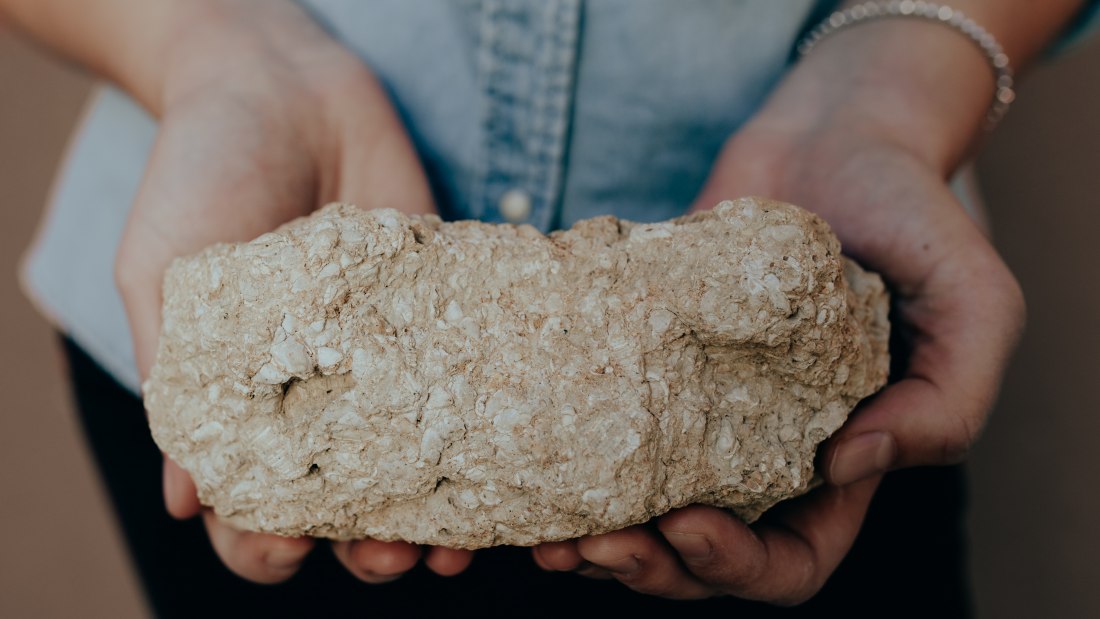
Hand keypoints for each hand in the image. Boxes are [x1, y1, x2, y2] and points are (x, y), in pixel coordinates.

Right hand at [114, 1, 471, 583]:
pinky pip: (468, 388)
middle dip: (367, 547)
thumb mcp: (162, 275)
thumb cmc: (200, 174)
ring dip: (438, 514)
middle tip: (395, 553)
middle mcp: (319, 395)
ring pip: (417, 465)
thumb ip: (175, 378)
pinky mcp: (440, 317)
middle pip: (345, 504)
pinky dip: (488, 432)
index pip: (250, 506)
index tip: (290, 550)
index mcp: (239, 400)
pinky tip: (507, 457)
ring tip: (458, 538)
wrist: (284, 89)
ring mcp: (386, 362)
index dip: (266, 545)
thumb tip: (185, 499)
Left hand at [532, 67, 1023, 602]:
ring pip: (638, 504)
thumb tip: (848, 468)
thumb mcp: (975, 304)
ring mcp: (697, 405)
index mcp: (838, 463)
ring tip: (550, 534)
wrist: (833, 131)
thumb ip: (949, 403)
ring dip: (594, 533)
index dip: (737, 566)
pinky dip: (566, 457)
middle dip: (647, 565)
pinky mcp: (648, 357)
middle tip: (594, 545)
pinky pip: (600, 423)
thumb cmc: (911, 211)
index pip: (789, 560)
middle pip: (698, 553)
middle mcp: (760, 448)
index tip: (687, 525)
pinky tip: (530, 458)